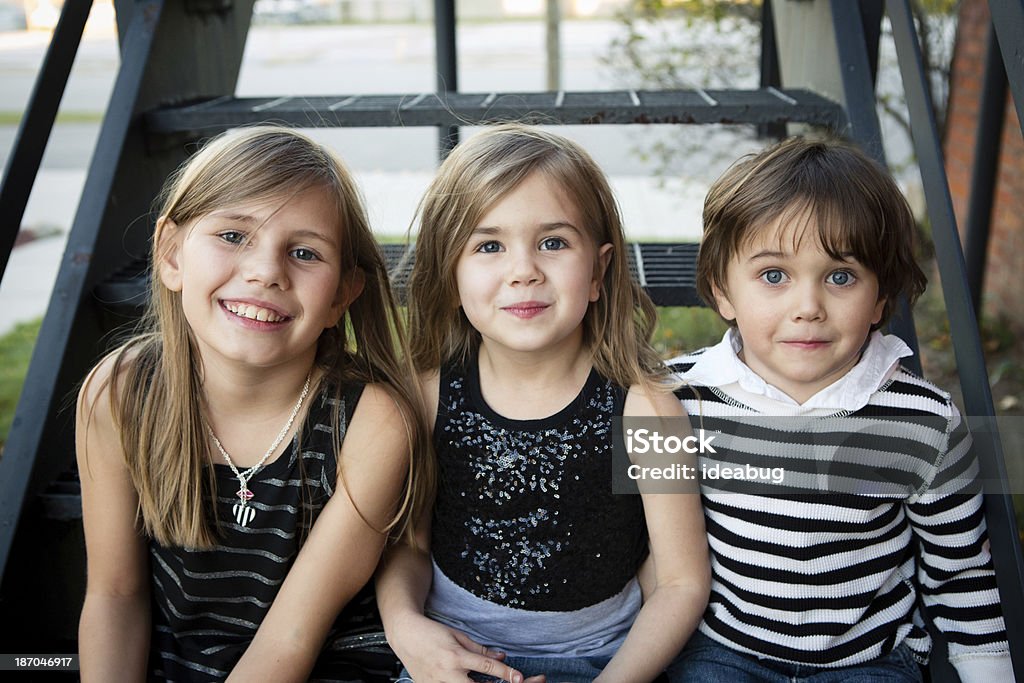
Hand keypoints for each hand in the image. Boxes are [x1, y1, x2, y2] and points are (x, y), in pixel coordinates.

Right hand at [390, 612, 533, 682]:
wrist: (405, 635)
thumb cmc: (432, 633)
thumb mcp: (458, 636)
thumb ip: (479, 650)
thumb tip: (500, 657)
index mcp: (456, 657)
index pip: (487, 668)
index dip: (506, 673)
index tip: (519, 677)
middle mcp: (447, 674)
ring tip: (483, 681)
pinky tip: (465, 681)